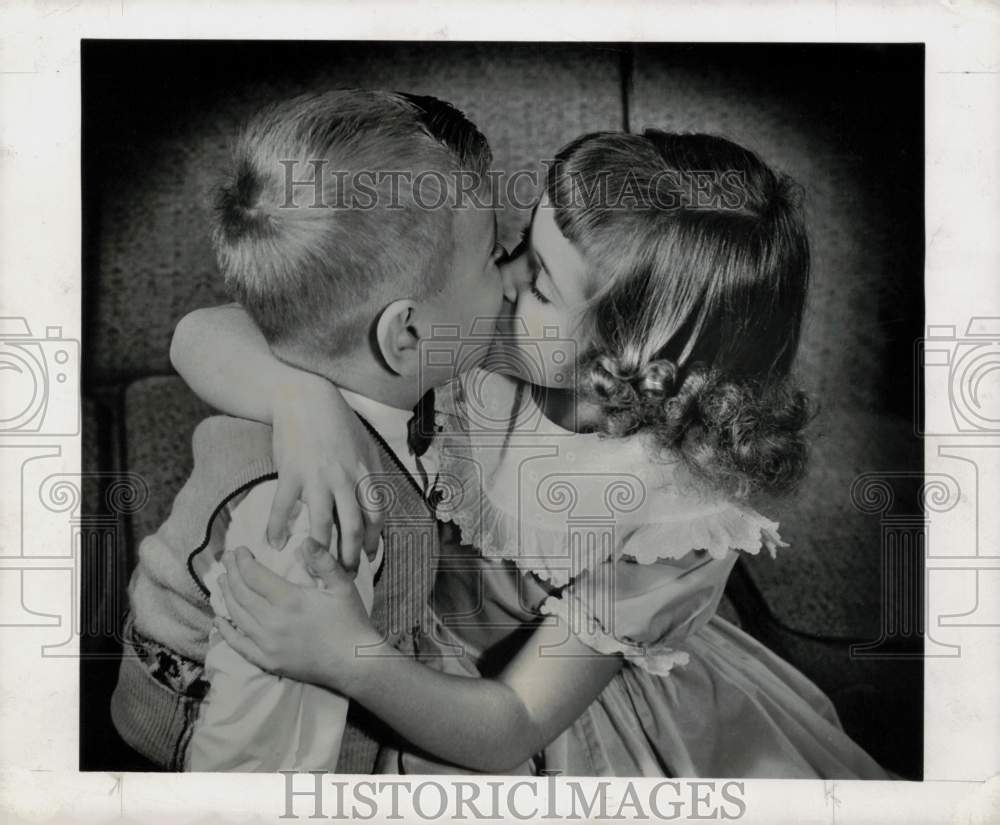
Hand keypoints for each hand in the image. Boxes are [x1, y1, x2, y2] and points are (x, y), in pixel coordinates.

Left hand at [214, 546, 383, 693]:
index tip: (239, 550)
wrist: (355, 663)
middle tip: (227, 559)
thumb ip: (323, 561)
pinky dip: (225, 631)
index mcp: (290, 601)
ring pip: (237, 616)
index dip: (243, 561)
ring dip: (226, 596)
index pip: (254, 576)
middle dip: (231, 573)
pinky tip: (219, 620)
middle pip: (241, 593)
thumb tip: (305, 540)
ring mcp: (267, 644)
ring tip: (222, 580)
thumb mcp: (343, 586)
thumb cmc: (351, 621)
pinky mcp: (267, 661)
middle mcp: (272, 622)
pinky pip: (238, 645)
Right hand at [267, 374, 384, 572]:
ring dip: (320, 550)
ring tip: (314, 566)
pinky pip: (284, 508)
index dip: (375, 540)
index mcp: (365, 471)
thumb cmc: (336, 421)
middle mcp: (345, 477)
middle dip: (351, 556)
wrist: (304, 397)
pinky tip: (274, 543)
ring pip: (323, 524)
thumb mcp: (364, 445)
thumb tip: (374, 503)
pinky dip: (277, 528)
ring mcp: (318, 476)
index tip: (370, 556)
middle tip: (345, 574)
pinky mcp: (291, 473)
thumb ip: (369, 474)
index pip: (376, 515)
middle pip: (354, 527)